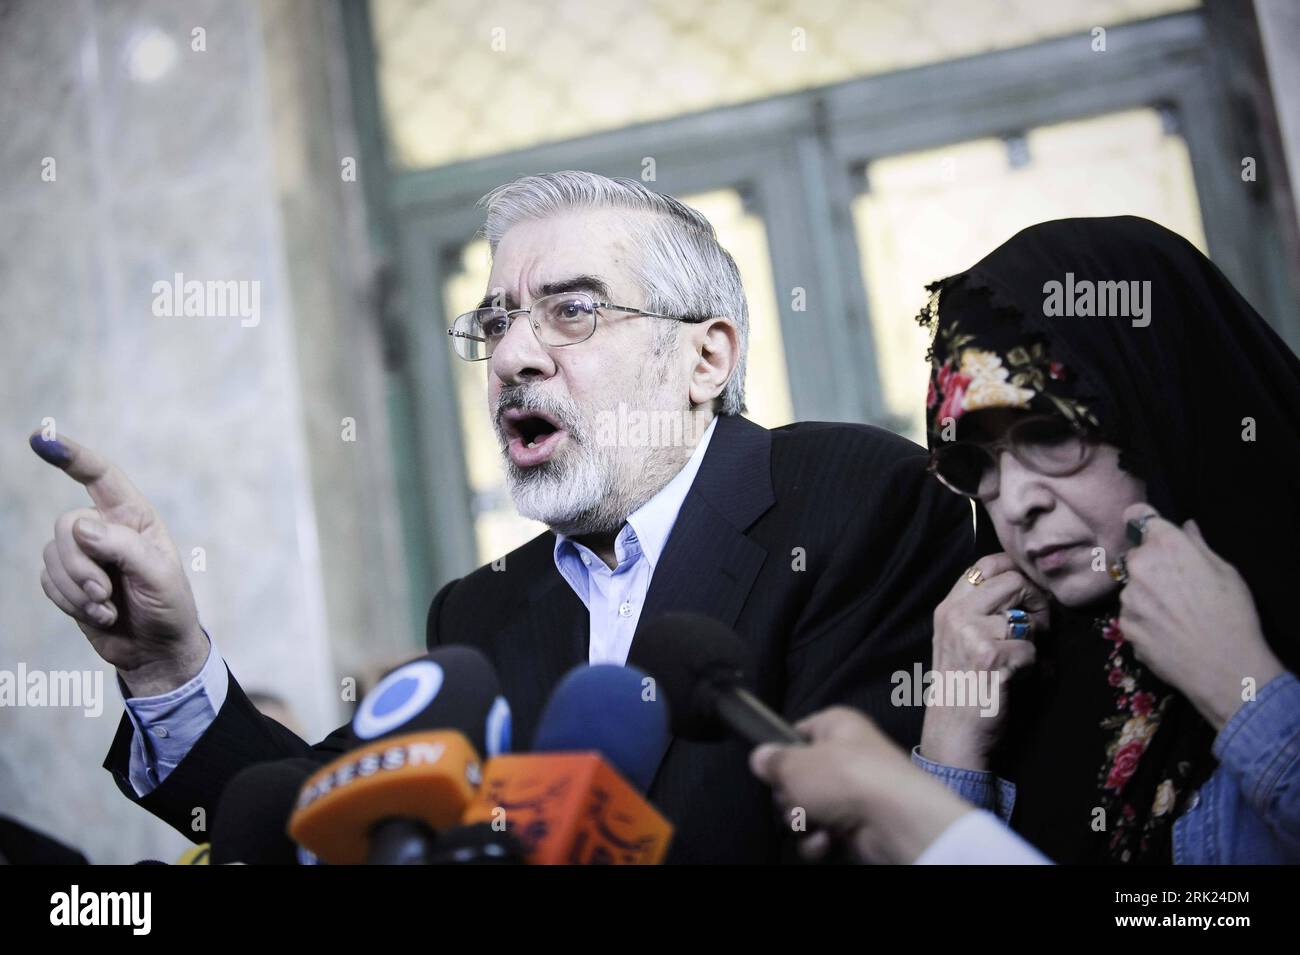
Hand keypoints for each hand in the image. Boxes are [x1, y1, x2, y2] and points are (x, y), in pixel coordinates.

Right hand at [32, 430, 207, 695]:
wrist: (156, 650)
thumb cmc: (168, 606)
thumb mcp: (159, 576)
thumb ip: (123, 548)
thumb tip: (81, 527)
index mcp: (134, 517)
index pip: (101, 476)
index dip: (72, 456)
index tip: (42, 439)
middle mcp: (105, 529)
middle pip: (66, 525)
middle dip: (80, 564)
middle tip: (106, 593)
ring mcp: (84, 555)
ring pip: (52, 555)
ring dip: (77, 589)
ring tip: (108, 607)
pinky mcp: (67, 581)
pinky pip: (48, 581)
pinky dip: (70, 601)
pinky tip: (99, 615)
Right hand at [750, 707, 972, 863]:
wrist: (894, 819)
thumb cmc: (842, 776)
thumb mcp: (794, 763)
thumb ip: (772, 761)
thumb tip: (759, 757)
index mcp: (836, 725)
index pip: (798, 732)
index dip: (782, 751)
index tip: (772, 767)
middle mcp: (847, 754)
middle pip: (798, 775)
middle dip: (790, 793)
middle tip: (796, 798)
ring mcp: (853, 791)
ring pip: (807, 805)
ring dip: (801, 819)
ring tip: (810, 821)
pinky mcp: (857, 823)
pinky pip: (823, 829)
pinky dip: (819, 838)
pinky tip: (825, 840)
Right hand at [918, 553, 1045, 770]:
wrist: (953, 732)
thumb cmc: (965, 687)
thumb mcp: (961, 639)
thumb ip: (982, 610)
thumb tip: (1025, 584)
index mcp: (948, 607)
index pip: (985, 565)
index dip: (1015, 572)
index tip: (1027, 594)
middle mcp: (955, 615)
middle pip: (1012, 582)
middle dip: (1035, 602)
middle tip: (1037, 627)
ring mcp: (971, 634)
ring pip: (1025, 616)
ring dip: (1034, 639)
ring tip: (1021, 658)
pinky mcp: (990, 657)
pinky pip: (1031, 647)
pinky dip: (1032, 665)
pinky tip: (1015, 678)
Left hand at [1119, 504, 1282, 730]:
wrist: (1223, 666)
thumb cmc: (1232, 614)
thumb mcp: (1225, 572)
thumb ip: (1197, 545)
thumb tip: (1185, 527)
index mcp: (1166, 545)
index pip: (1138, 516)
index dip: (1142, 522)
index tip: (1147, 531)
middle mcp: (1139, 566)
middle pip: (1136, 556)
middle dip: (1150, 565)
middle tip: (1176, 586)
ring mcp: (1128, 597)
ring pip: (1132, 587)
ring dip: (1146, 594)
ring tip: (1175, 614)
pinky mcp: (1123, 624)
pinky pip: (1131, 614)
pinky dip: (1144, 619)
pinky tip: (1168, 631)